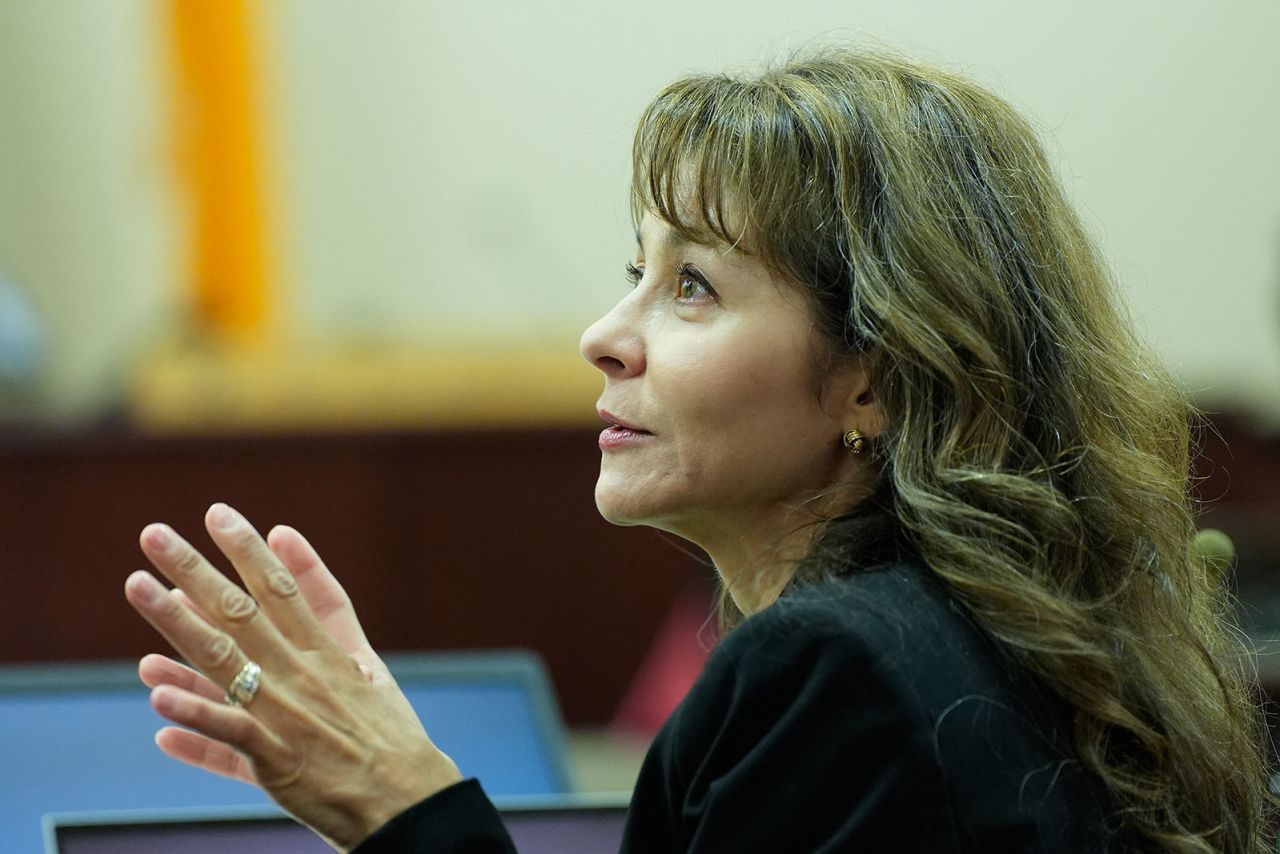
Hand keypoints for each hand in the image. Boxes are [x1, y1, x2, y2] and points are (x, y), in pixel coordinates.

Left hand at [124, 503, 462, 850]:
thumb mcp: (368, 666)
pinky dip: (196, 716)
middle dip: (195, 569)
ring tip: (139, 588)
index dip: (250, 551)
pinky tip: (157, 697)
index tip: (219, 515)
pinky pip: (229, 736)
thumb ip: (330, 611)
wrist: (411, 799)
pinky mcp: (276, 764)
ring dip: (177, 624)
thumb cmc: (389, 732)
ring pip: (224, 661)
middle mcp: (303, 676)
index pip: (282, 590)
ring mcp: (287, 718)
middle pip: (241, 612)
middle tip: (154, 535)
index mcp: (328, 653)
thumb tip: (290, 547)